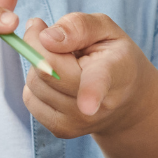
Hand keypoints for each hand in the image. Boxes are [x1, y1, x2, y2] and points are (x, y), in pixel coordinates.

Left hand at [20, 13, 157, 138]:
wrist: (127, 101)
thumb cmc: (114, 57)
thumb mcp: (106, 30)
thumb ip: (79, 26)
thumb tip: (46, 38)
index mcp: (114, 74)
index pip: (99, 83)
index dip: (91, 94)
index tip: (88, 106)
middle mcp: (97, 106)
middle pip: (48, 72)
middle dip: (38, 44)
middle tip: (50, 33)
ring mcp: (78, 123)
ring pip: (34, 82)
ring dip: (39, 64)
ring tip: (63, 61)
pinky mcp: (61, 131)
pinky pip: (30, 98)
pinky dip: (37, 82)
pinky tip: (58, 79)